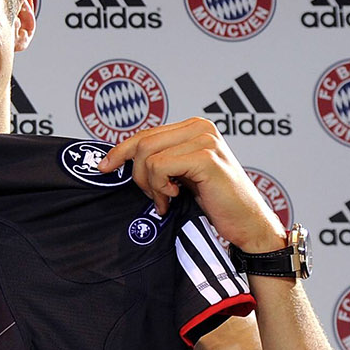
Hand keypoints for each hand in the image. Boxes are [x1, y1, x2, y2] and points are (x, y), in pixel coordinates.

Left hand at [98, 117, 284, 251]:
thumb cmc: (214, 200)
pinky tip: (176, 197)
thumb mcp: (181, 174)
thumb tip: (118, 157)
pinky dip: (161, 187)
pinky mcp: (206, 158)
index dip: (120, 151)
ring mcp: (205, 140)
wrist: (246, 222)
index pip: (145, 134)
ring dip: (151, 185)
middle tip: (154, 196)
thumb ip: (160, 158)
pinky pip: (160, 167)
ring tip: (167, 199)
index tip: (104, 167)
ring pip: (148, 157)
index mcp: (193, 127)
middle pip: (142, 144)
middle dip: (139, 175)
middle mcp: (201, 127)